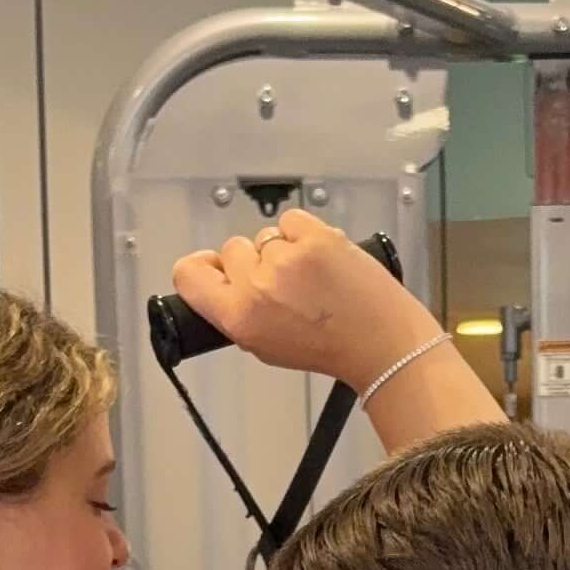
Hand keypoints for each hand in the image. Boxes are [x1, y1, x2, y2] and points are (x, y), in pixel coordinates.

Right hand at [168, 207, 441, 394]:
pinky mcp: (315, 236)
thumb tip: (221, 279)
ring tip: (312, 277)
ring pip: (265, 236)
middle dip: (253, 260)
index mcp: (238, 317)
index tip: (214, 267)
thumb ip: (237, 312)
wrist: (381, 341)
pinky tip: (323, 258)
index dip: (201, 267)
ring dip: (284, 249)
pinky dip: (305, 233)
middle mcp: (257, 286)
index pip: (188, 274)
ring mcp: (287, 258)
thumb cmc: (330, 348)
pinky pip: (292, 221)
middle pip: (232, 249)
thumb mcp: (266, 346)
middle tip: (284, 282)